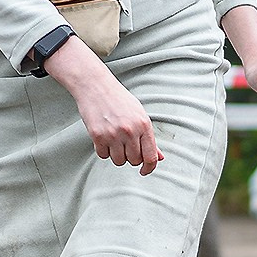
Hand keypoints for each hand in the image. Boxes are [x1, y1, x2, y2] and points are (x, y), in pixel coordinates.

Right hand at [45, 36, 162, 173]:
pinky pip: (103, 156)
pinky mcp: (98, 136)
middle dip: (131, 157)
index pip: (150, 156)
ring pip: (119, 161)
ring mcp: (113, 134)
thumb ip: (149, 138)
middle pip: (134, 161)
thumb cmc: (119, 99)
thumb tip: (160, 157)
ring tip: (114, 141)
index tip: (145, 170)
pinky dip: (104, 151)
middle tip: (126, 146)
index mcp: (144, 125)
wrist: (96, 86)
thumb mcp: (140, 115)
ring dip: (117, 155)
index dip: (149, 168)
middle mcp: (130, 131)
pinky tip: (104, 139)